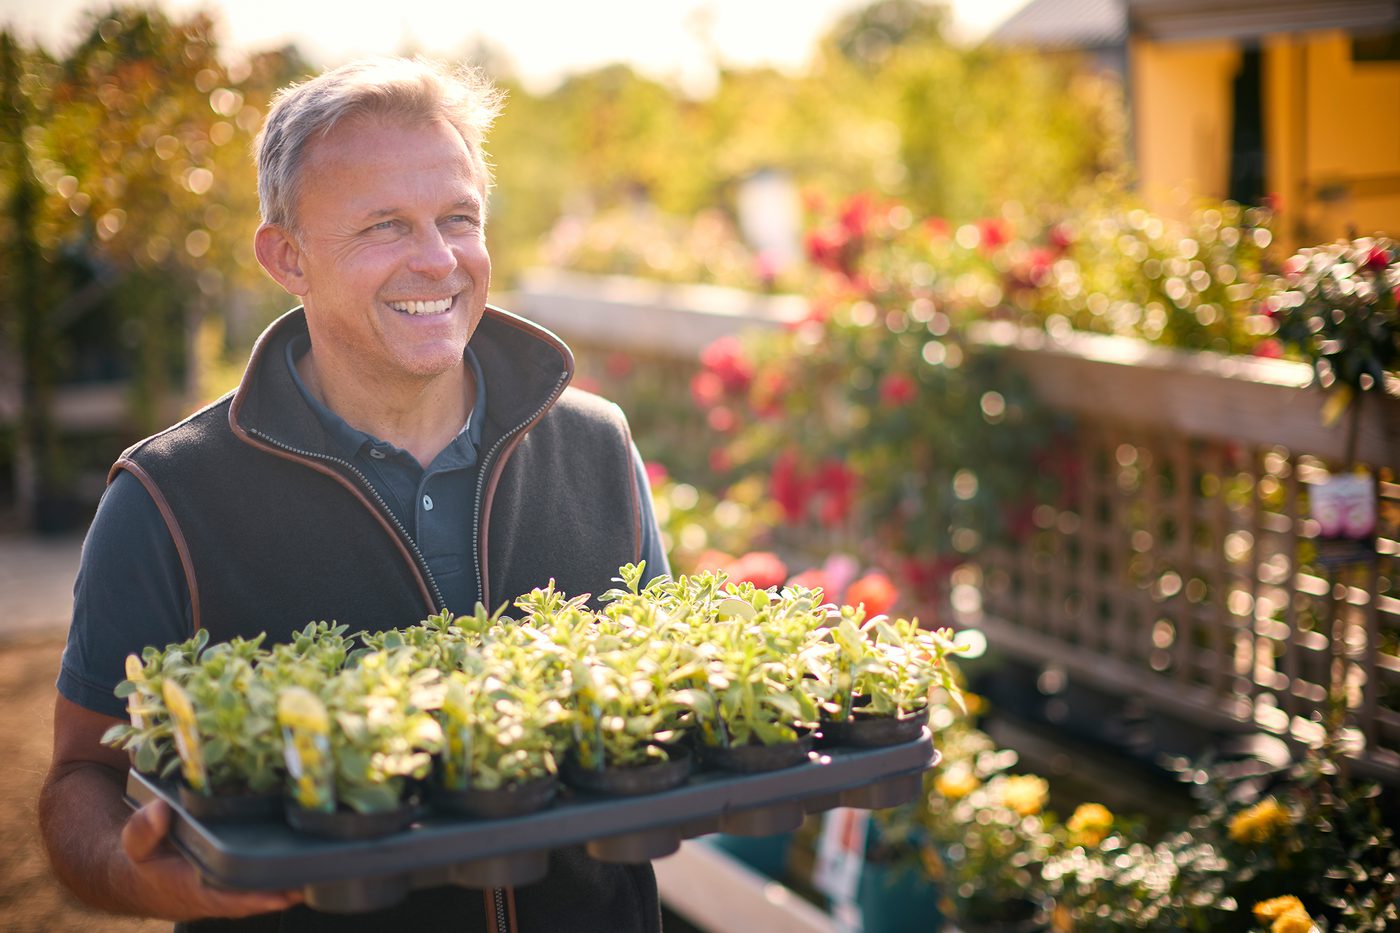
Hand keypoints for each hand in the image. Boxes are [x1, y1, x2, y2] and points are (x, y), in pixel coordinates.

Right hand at [121, 799, 303, 920]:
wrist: (144, 881)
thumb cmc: (147, 859)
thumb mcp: (136, 844)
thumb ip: (145, 830)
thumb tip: (161, 810)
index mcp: (190, 888)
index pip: (225, 896)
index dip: (252, 897)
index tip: (279, 895)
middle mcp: (214, 895)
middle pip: (253, 898)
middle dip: (282, 892)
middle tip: (311, 880)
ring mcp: (228, 893)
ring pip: (261, 894)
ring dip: (289, 887)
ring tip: (321, 874)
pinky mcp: (236, 885)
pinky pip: (262, 885)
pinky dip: (285, 880)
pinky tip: (311, 869)